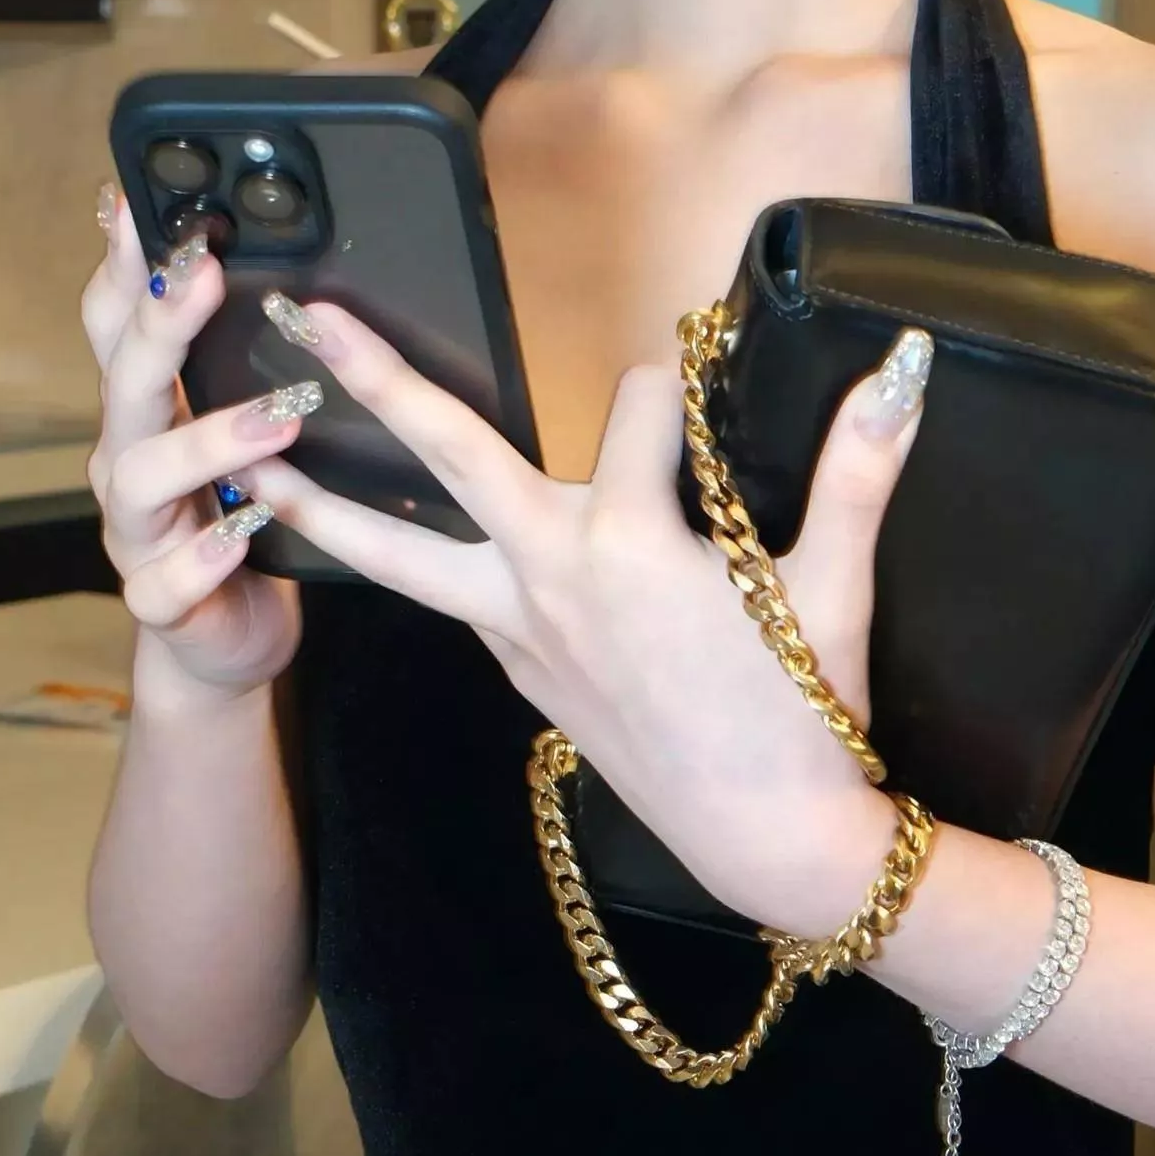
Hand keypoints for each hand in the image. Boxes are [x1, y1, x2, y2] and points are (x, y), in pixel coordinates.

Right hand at [80, 189, 313, 707]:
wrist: (225, 636)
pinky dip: (203, 556)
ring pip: (142, 477)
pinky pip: (167, 580)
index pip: (117, 321)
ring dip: (206, 440)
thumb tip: (268, 259)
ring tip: (281, 417)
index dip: (122, 263)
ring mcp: (136, 532)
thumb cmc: (242, 511)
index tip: (136, 202)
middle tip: (203, 275)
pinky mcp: (162, 601)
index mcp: (148, 408)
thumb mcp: (237, 424)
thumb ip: (239, 355)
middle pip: (124, 383)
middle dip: (157, 325)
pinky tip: (244, 532)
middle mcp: (127, 459)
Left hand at [245, 302, 928, 938]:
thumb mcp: (833, 587)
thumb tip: (901, 367)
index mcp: (629, 543)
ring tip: (253, 461)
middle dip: (376, 376)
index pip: (637, 406)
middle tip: (311, 313)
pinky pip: (442, 599)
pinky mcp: (515, 669)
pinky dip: (401, 562)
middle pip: (445, 451)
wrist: (765, 842)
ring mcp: (520, 629)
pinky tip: (381, 541)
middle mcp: (552, 575)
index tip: (708, 383)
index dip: (679, 385)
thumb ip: (859, 469)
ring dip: (322, 502)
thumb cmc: (803, 716)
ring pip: (396, 552)